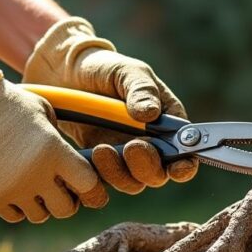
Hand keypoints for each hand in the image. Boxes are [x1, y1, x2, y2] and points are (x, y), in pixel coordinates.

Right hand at [0, 42, 107, 221]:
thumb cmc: (10, 105)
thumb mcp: (45, 113)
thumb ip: (63, 143)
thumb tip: (77, 170)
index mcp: (55, 151)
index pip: (89, 185)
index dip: (92, 189)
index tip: (88, 187)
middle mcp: (36, 174)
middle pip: (65, 209)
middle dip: (66, 201)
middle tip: (58, 188)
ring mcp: (13, 188)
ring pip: (39, 216)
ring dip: (40, 204)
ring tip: (33, 184)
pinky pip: (15, 216)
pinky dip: (18, 207)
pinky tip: (15, 187)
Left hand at [23, 18, 198, 192]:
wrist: (67, 74)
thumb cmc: (105, 68)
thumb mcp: (126, 71)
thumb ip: (141, 89)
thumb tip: (151, 114)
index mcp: (167, 123)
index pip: (184, 154)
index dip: (183, 166)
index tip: (175, 166)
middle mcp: (150, 145)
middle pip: (158, 175)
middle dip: (146, 167)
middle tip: (130, 147)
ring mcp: (124, 157)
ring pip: (130, 183)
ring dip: (118, 172)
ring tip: (101, 150)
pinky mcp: (99, 164)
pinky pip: (102, 182)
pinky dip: (97, 175)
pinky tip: (88, 157)